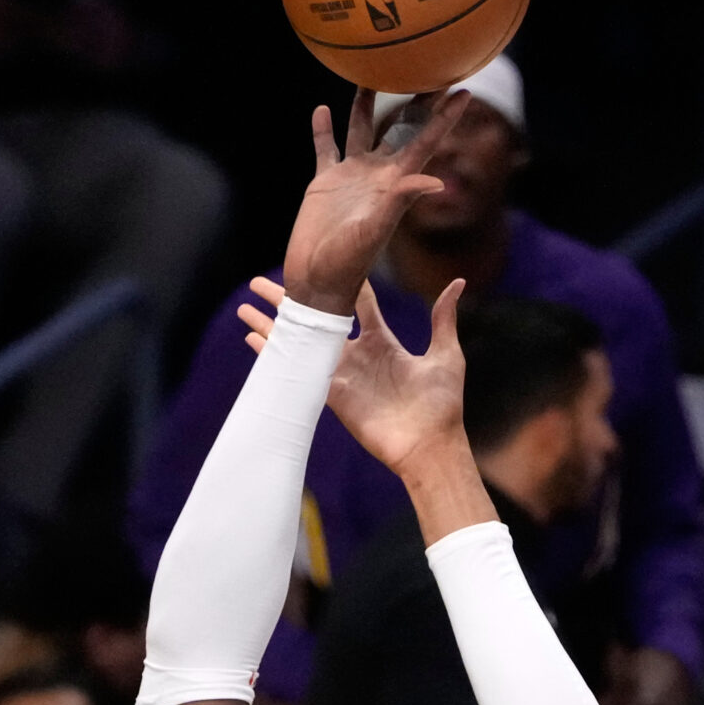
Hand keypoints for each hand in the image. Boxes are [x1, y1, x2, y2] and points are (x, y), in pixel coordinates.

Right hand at [242, 270, 468, 482]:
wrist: (431, 446)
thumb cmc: (442, 405)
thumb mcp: (446, 354)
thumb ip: (443, 318)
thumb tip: (458, 283)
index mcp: (382, 341)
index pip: (355, 302)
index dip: (339, 280)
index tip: (322, 258)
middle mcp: (356, 355)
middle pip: (317, 317)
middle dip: (291, 298)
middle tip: (265, 280)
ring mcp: (340, 374)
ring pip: (300, 341)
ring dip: (272, 323)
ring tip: (246, 305)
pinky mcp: (330, 394)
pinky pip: (298, 370)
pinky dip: (273, 354)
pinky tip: (251, 338)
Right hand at [279, 89, 467, 318]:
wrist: (319, 281)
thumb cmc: (349, 263)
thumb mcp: (377, 231)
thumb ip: (402, 202)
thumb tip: (436, 183)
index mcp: (396, 184)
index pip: (426, 142)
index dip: (445, 118)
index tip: (464, 91)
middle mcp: (377, 175)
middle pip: (399, 128)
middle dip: (414, 100)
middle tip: (427, 66)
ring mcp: (351, 176)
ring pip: (362, 130)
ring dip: (366, 105)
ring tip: (371, 73)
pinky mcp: (324, 182)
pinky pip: (325, 147)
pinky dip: (323, 129)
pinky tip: (322, 109)